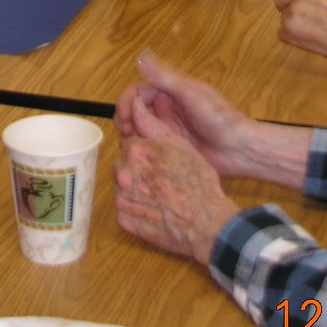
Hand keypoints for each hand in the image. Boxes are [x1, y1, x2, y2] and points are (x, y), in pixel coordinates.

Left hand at [114, 96, 238, 265]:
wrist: (204, 222)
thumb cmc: (197, 182)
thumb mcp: (180, 145)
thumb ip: (152, 124)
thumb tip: (137, 104)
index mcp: (137, 151)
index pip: (131, 142)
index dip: (147, 149)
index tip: (159, 158)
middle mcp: (125, 173)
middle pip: (124, 163)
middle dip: (138, 166)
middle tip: (162, 176)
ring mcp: (122, 198)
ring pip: (123, 185)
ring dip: (136, 186)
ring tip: (160, 193)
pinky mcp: (124, 220)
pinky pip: (125, 207)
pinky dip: (136, 206)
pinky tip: (155, 207)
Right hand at [115, 51, 312, 191]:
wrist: (240, 150)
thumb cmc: (220, 119)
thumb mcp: (191, 95)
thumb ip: (166, 77)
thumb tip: (141, 56)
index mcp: (171, 91)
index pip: (137, 91)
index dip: (126, 101)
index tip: (123, 116)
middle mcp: (166, 108)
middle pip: (134, 110)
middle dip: (125, 120)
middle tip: (126, 134)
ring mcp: (168, 128)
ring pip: (139, 129)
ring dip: (132, 135)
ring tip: (134, 146)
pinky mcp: (170, 147)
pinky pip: (149, 145)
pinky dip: (142, 148)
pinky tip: (143, 156)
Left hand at [274, 0, 326, 64]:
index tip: (293, 3)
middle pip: (278, 1)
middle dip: (288, 11)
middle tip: (309, 20)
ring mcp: (293, 9)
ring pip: (282, 19)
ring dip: (293, 26)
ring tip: (314, 29)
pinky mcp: (289, 27)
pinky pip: (282, 34)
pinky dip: (293, 39)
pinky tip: (311, 38)